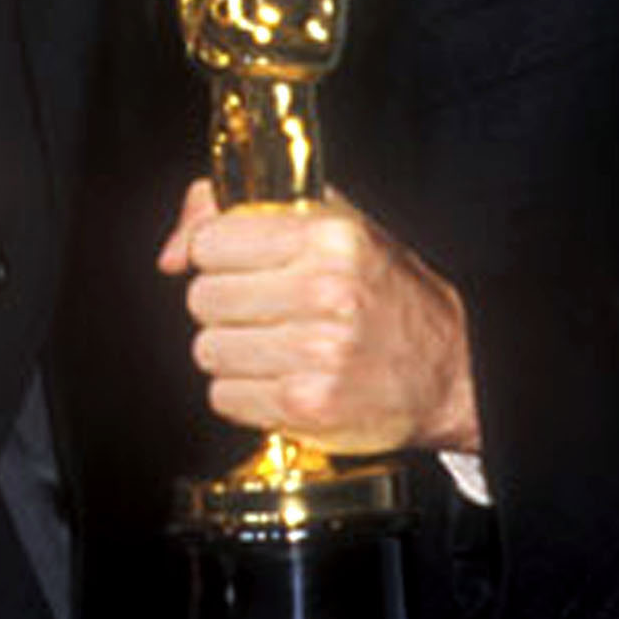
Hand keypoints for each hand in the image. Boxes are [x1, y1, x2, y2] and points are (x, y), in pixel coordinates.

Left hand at [158, 178, 479, 456]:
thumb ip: (240, 213)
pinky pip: (225, 396)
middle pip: (204, 297)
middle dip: (224, 307)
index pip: (212, 241)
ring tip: (274, 347)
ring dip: (233, 353)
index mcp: (327, 236)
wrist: (446, 371)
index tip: (238, 265)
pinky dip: (244, 393)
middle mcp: (324, 290)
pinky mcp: (308, 404)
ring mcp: (317, 351)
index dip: (217, 255)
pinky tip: (279, 379)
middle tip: (263, 311)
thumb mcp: (327, 225)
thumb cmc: (382, 293)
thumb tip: (172, 253)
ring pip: (209, 349)